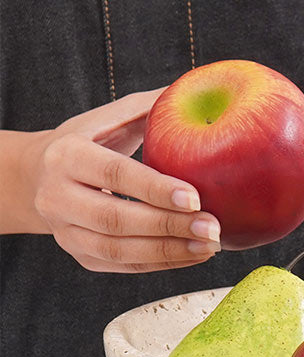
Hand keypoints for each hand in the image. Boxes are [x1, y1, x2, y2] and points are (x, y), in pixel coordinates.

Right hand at [18, 90, 221, 272]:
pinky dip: (164, 264)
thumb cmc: (87, 143)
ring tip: (211, 246)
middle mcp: (58, 197)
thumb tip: (197, 89)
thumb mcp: (106, 120)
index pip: (113, 173)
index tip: (194, 196)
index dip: (153, 187)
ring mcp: (66, 232)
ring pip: (119, 251)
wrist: (37, 179)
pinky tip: (195, 255)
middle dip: (168, 226)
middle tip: (213, 227)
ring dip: (170, 251)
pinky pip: (125, 267)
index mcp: (67, 156)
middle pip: (115, 219)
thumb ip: (148, 109)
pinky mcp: (81, 257)